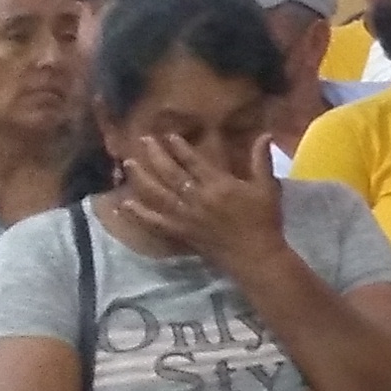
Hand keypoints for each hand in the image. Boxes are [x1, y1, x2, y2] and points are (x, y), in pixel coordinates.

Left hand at [113, 131, 292, 281]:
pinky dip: (139, 215)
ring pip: (158, 195)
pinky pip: (155, 223)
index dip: (180, 147)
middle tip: (143, 140)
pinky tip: (124, 206)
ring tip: (129, 165)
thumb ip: (261, 160)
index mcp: (218, 185)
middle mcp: (197, 199)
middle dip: (156, 156)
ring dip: (142, 179)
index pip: (194, 162)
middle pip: (171, 174)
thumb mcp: (267, 188)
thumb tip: (264, 134)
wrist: (255, 257)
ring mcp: (186, 217)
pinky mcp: (181, 233)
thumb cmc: (263, 221)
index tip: (168, 135)